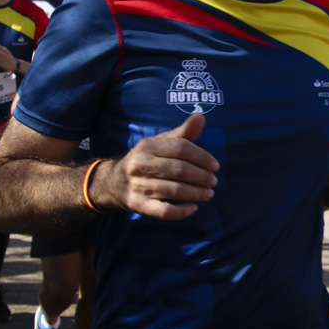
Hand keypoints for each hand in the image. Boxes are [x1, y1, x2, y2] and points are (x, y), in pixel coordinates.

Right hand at [89, 113, 218, 219]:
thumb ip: (182, 133)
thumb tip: (201, 117)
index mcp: (148, 146)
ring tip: (208, 194)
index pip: (181, 148)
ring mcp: (138, 186)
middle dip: (201, 177)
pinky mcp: (138, 205)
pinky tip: (193, 208)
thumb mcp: (160, 143)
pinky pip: (162, 211)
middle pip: (179, 170)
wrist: (113, 182)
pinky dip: (181, 211)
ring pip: (174, 190)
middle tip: (213, 181)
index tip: (215, 166)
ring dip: (196, 193)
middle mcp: (141, 164)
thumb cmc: (146, 160)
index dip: (202, 157)